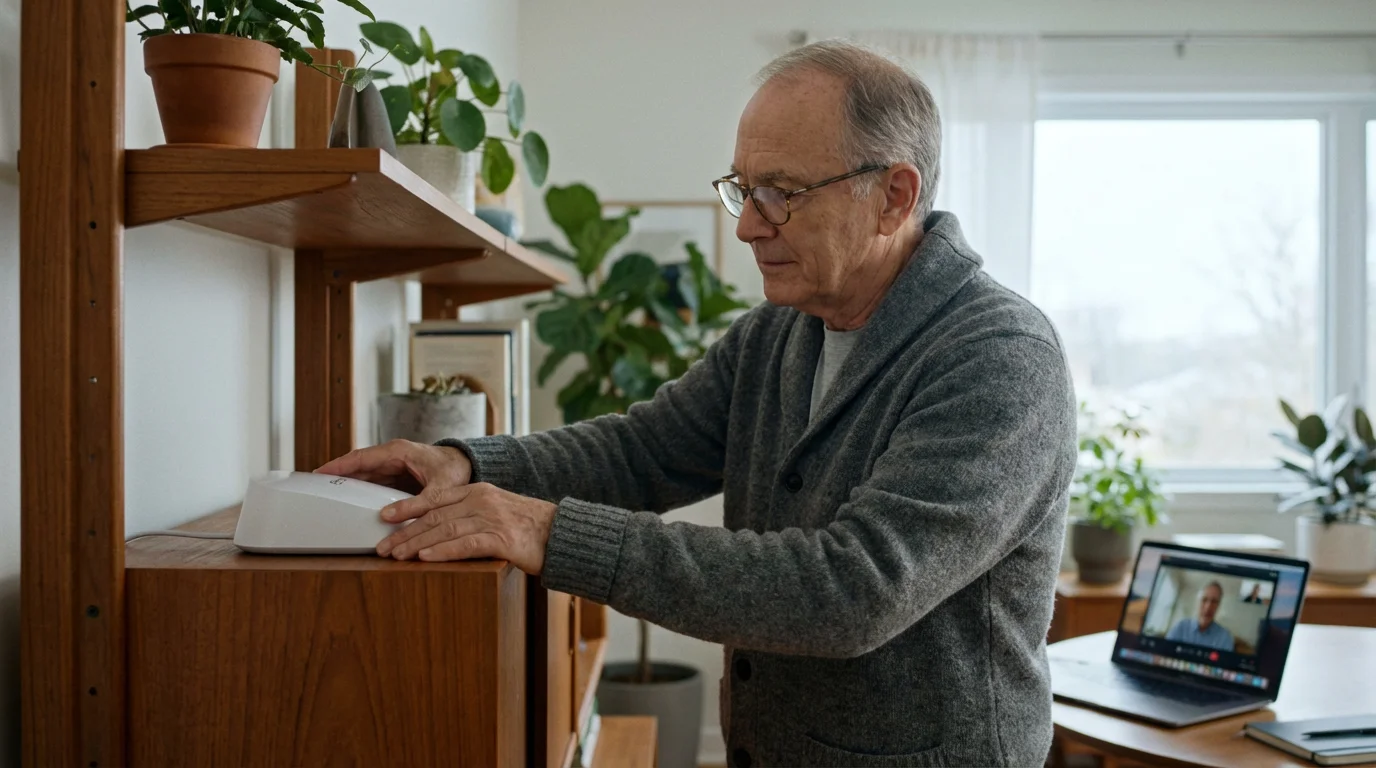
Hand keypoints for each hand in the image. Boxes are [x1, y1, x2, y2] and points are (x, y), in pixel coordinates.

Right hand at [314, 439, 470, 495]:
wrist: (470, 467)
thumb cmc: (457, 471)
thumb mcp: (439, 488)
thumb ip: (419, 503)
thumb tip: (391, 517)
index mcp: (398, 452)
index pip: (360, 458)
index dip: (337, 466)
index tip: (318, 473)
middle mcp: (392, 457)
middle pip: (357, 467)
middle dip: (336, 478)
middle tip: (314, 490)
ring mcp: (394, 467)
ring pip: (364, 477)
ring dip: (348, 486)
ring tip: (327, 499)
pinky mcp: (398, 478)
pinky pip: (374, 485)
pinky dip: (362, 493)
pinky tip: (352, 505)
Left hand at [374, 482, 557, 573]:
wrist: (563, 533)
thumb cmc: (530, 528)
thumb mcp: (498, 511)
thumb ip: (471, 514)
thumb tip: (440, 530)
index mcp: (479, 491)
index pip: (435, 498)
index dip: (407, 507)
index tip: (385, 517)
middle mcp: (482, 500)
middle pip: (434, 515)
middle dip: (405, 531)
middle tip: (382, 545)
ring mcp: (492, 518)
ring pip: (445, 529)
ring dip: (417, 543)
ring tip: (397, 554)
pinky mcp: (502, 539)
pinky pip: (465, 544)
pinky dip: (443, 551)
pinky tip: (426, 558)